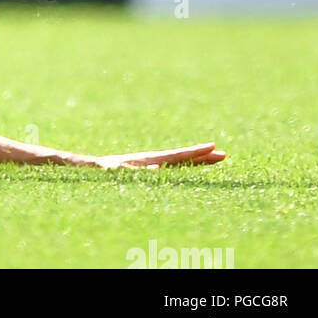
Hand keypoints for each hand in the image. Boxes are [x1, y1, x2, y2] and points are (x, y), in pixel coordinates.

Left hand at [88, 142, 225, 169]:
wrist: (92, 168)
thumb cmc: (104, 171)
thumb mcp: (120, 170)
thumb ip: (137, 170)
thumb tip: (157, 168)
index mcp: (150, 160)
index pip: (178, 156)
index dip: (196, 152)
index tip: (213, 147)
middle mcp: (153, 160)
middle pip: (183, 158)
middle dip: (203, 156)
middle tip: (224, 154)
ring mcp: (152, 165)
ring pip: (179, 162)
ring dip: (197, 161)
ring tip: (215, 157)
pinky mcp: (148, 171)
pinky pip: (171, 169)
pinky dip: (185, 167)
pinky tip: (193, 169)